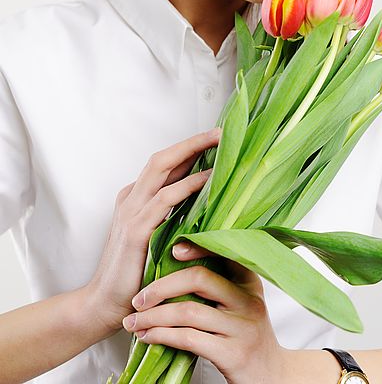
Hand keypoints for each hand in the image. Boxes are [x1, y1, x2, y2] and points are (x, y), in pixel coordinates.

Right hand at [84, 128, 220, 334]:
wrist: (104, 304)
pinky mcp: (136, 230)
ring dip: (193, 154)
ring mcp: (131, 212)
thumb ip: (173, 215)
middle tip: (221, 132)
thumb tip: (208, 201)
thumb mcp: (155, 236)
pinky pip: (165, 200)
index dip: (189, 147)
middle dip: (193, 142)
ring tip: (220, 147)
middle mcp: (131, 198)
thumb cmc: (135, 272)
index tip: (215, 138)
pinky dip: (187, 186)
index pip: (164, 163)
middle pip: (163, 158)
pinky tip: (207, 179)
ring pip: (162, 170)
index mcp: (134, 197)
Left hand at [122, 243, 286, 383]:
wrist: (272, 376)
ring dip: (153, 316)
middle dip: (161, 287)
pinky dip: (162, 336)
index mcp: (249, 280)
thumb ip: (218, 284)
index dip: (196, 247)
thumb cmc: (246, 334)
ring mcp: (242, 327)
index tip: (172, 250)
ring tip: (134, 322)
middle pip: (199, 279)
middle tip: (138, 299)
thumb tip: (172, 264)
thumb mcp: (241, 302)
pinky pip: (189, 339)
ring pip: (188, 312)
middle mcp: (248, 300)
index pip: (222, 252)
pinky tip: (148, 337)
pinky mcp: (233, 354)